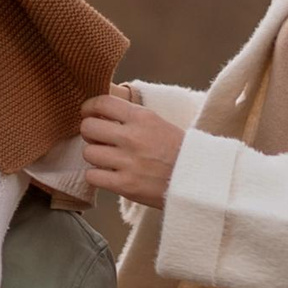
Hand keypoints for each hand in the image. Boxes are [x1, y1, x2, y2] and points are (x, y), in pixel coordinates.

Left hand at [80, 91, 184, 209]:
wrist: (198, 179)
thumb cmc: (176, 150)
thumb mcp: (157, 123)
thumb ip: (129, 116)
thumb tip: (97, 110)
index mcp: (142, 118)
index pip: (102, 103)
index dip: (89, 108)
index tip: (89, 113)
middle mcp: (133, 137)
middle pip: (88, 127)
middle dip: (89, 133)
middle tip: (98, 139)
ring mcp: (129, 162)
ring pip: (88, 153)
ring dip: (94, 157)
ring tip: (107, 159)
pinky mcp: (126, 185)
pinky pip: (92, 176)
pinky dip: (96, 176)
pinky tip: (108, 175)